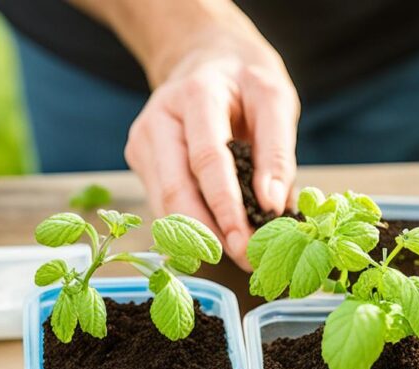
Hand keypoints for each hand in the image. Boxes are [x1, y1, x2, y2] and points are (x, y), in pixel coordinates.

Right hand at [124, 26, 298, 270]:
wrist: (207, 60)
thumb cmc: (246, 84)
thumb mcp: (275, 102)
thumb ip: (277, 152)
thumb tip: (274, 205)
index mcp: (196, 94)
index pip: (207, 158)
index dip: (227, 204)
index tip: (249, 238)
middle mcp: (160, 118)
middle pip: (175, 188)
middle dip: (210, 233)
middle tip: (246, 259)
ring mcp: (144, 141)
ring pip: (164, 204)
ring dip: (201, 239)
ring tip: (240, 256)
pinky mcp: (141, 161)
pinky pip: (164, 205)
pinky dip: (191, 229)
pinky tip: (220, 241)